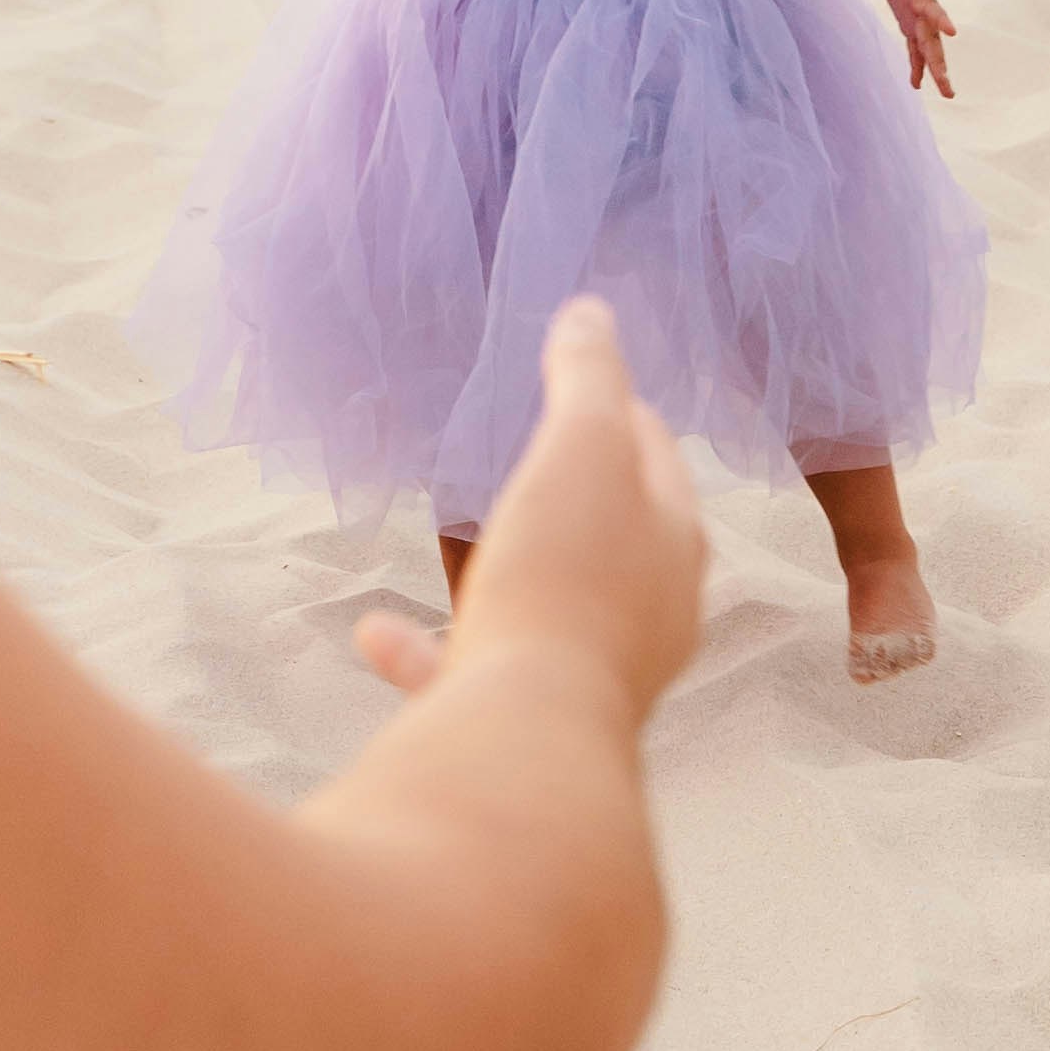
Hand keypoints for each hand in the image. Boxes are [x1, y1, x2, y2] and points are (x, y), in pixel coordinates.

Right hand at [357, 298, 701, 716]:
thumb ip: (587, 378)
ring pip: (550, 611)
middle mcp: (649, 617)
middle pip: (616, 538)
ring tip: (469, 551)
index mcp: (673, 544)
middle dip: (576, 499)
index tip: (584, 386)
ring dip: (509, 575)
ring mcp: (593, 677)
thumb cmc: (564, 579)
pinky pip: (473, 678)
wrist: (529, 737)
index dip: (621, 411)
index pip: (658, 457)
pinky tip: (376, 634)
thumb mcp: (580, 449)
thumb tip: (591, 313)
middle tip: (536, 464)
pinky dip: (428, 653)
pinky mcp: (530, 727)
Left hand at [861, 0, 955, 98]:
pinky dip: (917, 66)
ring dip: (938, 71)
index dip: (940, 19)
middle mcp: (923, 9)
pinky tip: (916, 85)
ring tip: (949, 95)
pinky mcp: (912, 23)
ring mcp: (919, 18)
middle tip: (947, 86)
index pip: (931, 7)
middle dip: (940, 63)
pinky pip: (916, 49)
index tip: (952, 32)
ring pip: (931, 48)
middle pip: (934, 39)